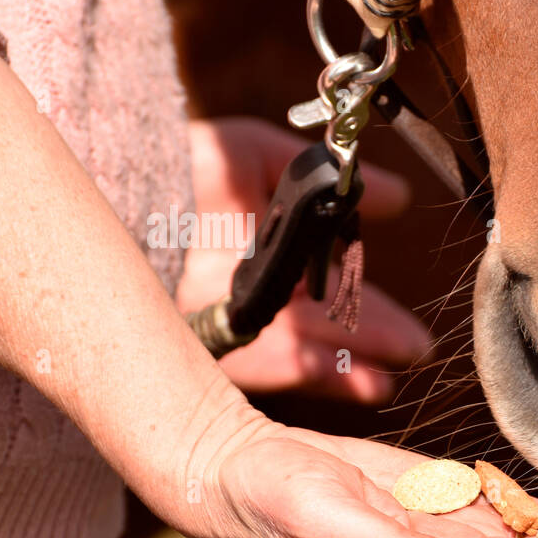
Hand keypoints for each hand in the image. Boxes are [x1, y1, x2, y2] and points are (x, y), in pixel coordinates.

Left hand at [178, 117, 429, 402]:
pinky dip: (326, 378)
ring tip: (394, 378)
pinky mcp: (218, 350)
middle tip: (418, 347)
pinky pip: (280, 370)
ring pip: (310, 347)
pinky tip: (368, 384)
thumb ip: (321, 174)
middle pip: (325, 314)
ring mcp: (235, 318)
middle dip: (374, 331)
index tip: (401, 292)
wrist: (120, 204)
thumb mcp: (251, 153)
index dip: (363, 285)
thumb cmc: (174, 167)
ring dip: (357, 364)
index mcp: (260, 238)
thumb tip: (396, 194)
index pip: (325, 268)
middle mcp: (251, 281)